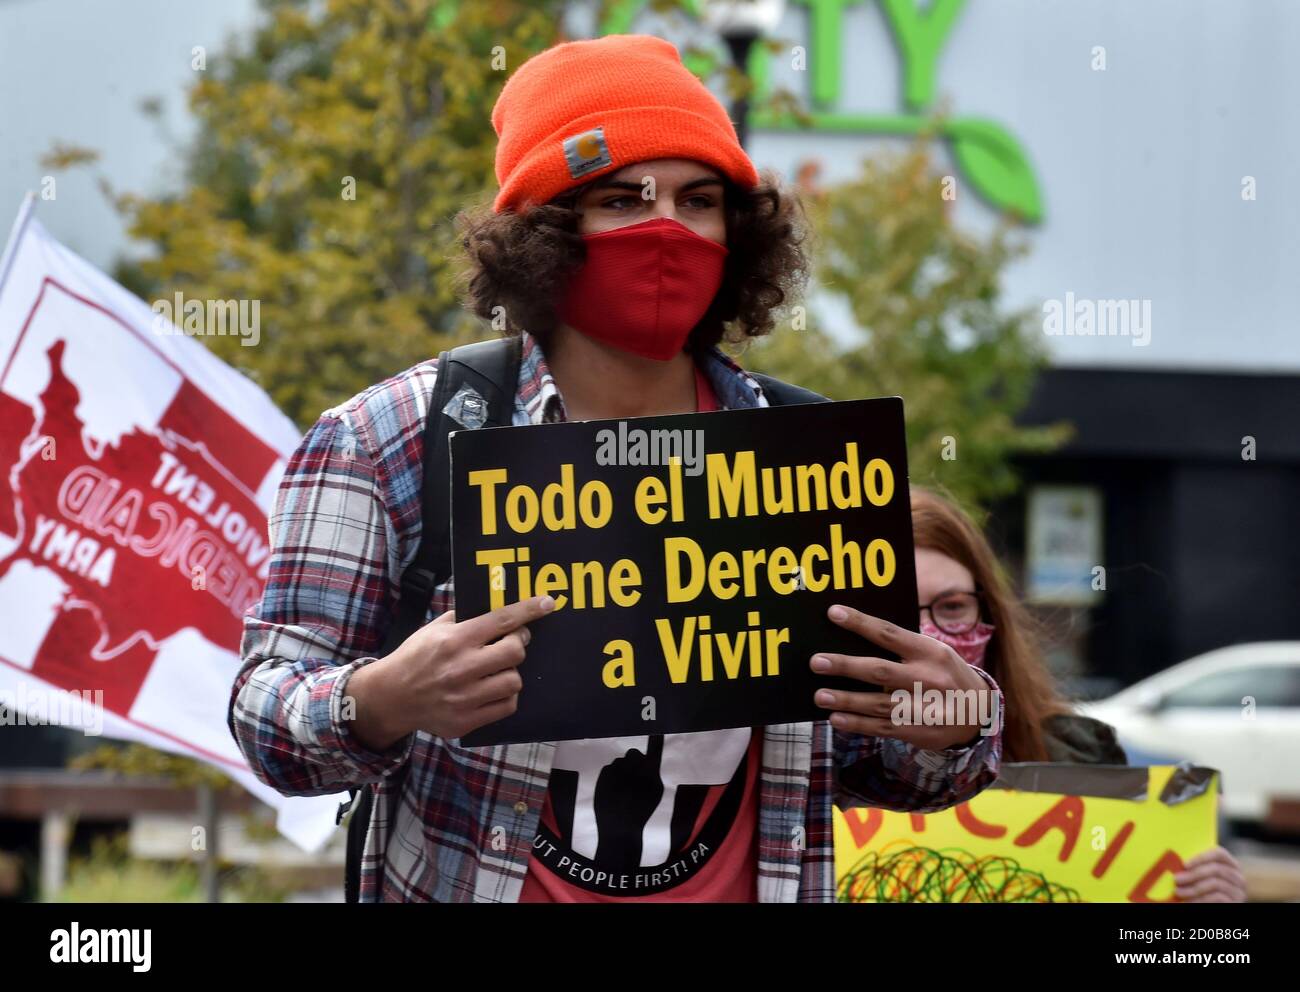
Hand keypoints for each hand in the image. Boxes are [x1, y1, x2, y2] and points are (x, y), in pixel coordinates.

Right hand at [349, 594, 555, 746]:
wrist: (391, 697)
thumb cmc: (415, 657)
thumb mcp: (434, 629)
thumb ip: (464, 619)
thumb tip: (496, 608)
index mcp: (455, 640)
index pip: (502, 620)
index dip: (528, 610)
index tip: (547, 603)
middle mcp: (462, 668)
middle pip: (515, 651)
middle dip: (518, 642)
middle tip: (512, 641)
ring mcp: (465, 698)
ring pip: (514, 681)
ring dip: (510, 671)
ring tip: (498, 668)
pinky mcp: (466, 721)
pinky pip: (506, 706)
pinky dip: (505, 696)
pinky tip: (492, 688)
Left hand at [809, 604, 995, 750]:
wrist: (980, 714)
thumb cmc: (946, 674)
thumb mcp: (935, 654)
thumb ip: (904, 648)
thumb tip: (856, 640)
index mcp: (931, 651)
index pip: (890, 633)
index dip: (861, 623)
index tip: (834, 613)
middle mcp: (929, 678)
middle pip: (880, 671)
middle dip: (846, 666)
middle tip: (817, 662)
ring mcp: (925, 707)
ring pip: (878, 703)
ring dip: (846, 700)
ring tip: (820, 695)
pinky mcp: (919, 731)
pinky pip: (883, 727)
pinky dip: (858, 724)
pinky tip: (836, 719)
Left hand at [1174, 846, 1246, 902]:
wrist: (1215, 904)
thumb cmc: (1203, 887)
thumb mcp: (1201, 875)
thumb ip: (1194, 866)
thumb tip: (1173, 860)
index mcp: (1229, 863)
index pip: (1219, 853)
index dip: (1201, 858)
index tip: (1185, 864)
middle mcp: (1237, 876)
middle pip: (1216, 869)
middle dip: (1193, 874)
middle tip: (1176, 879)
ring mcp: (1238, 890)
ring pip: (1216, 884)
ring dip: (1193, 888)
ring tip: (1178, 892)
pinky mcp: (1236, 903)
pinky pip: (1218, 898)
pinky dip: (1200, 899)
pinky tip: (1188, 901)